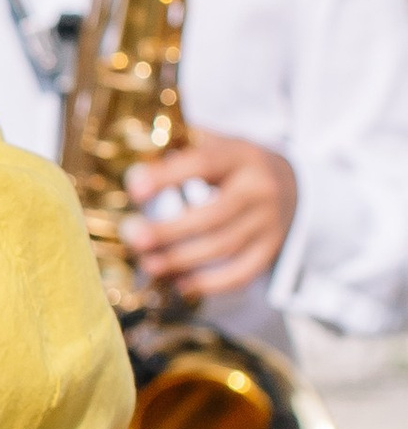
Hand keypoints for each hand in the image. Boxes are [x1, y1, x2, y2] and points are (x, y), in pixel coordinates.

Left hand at [125, 128, 296, 301]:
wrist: (295, 184)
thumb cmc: (236, 165)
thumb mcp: (217, 145)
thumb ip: (181, 150)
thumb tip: (134, 170)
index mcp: (241, 155)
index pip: (203, 164)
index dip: (168, 177)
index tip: (135, 189)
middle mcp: (260, 188)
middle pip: (213, 215)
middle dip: (170, 231)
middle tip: (134, 239)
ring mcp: (270, 221)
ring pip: (224, 246)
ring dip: (182, 260)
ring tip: (149, 264)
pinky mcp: (272, 248)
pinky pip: (242, 272)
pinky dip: (211, 283)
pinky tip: (181, 284)